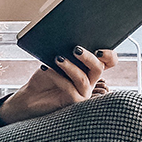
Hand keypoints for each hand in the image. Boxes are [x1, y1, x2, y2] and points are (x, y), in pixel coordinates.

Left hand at [0, 47, 118, 123]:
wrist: (31, 94)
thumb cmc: (46, 74)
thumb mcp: (57, 58)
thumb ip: (67, 50)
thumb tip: (71, 39)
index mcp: (90, 67)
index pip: (110, 61)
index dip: (109, 55)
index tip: (99, 49)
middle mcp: (90, 80)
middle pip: (99, 67)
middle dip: (88, 57)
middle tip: (75, 49)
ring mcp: (84, 92)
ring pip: (83, 79)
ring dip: (70, 67)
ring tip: (57, 58)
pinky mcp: (74, 101)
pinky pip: (69, 88)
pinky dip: (57, 76)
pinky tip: (45, 68)